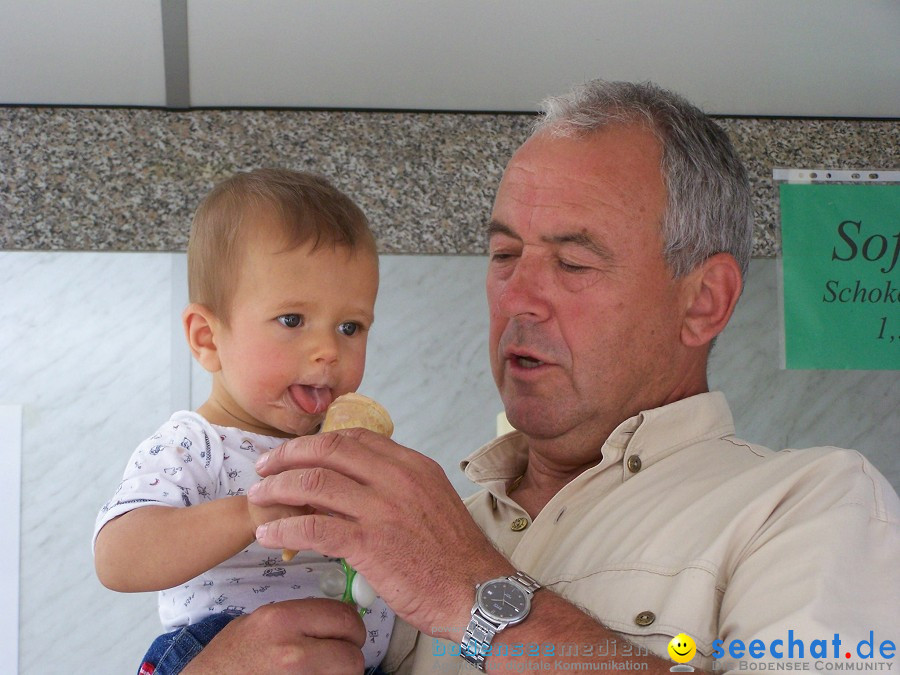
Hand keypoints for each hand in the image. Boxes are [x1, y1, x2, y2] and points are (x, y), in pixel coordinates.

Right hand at [181, 599, 364, 673]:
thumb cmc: (228, 660)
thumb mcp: (259, 622)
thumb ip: (298, 617)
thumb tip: (334, 618)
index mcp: (283, 620)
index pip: (344, 618)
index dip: (352, 628)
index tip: (349, 634)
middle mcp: (292, 651)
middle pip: (352, 656)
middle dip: (350, 657)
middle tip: (340, 660)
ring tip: (320, 673)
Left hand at [249, 429, 513, 639]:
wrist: (477, 593)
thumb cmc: (455, 557)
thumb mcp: (431, 502)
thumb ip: (396, 488)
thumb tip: (356, 486)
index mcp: (413, 465)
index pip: (354, 438)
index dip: (317, 443)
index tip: (295, 454)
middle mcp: (397, 478)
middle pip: (328, 451)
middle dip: (288, 456)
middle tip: (265, 468)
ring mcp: (382, 509)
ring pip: (314, 483)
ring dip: (277, 489)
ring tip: (258, 498)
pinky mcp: (369, 544)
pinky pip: (313, 527)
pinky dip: (284, 528)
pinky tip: (269, 533)